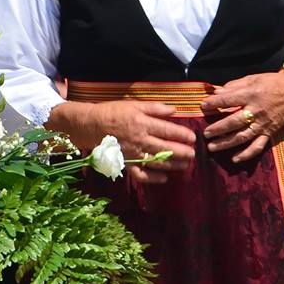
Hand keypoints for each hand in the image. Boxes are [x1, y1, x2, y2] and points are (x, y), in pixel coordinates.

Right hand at [51, 99, 195, 183]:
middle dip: (182, 152)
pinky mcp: (125, 163)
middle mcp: (140, 140)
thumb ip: (155, 108)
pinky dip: (153, 178)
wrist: (90, 125)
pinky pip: (141, 174)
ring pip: (157, 162)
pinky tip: (164, 178)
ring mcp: (133, 154)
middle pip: (166, 148)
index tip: (193, 138)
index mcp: (143, 123)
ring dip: (173, 165)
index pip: (168, 130)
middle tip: (193, 154)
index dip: (183, 135)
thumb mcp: (134, 104)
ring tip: (185, 165)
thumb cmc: (113, 112)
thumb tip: (174, 110)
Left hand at [202, 70, 283, 163]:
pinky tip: (235, 158)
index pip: (229, 100)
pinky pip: (258, 146)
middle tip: (205, 133)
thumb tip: (216, 91)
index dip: (215, 103)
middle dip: (218, 128)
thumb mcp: (254, 78)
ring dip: (226, 143)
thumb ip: (234, 85)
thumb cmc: (273, 83)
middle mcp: (257, 110)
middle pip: (234, 121)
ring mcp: (263, 124)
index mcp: (252, 94)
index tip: (203, 107)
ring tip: (212, 147)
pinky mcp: (269, 133)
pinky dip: (246, 154)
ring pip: (242, 136)